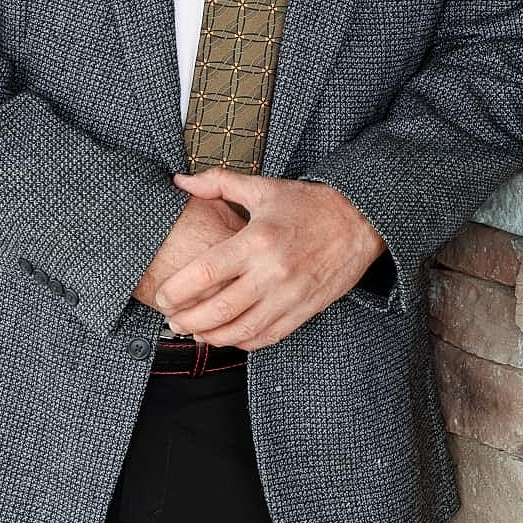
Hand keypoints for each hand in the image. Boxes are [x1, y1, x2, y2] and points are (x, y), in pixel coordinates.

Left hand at [154, 169, 386, 349]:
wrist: (360, 221)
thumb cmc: (308, 203)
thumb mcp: (263, 187)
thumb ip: (218, 183)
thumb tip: (180, 180)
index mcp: (258, 240)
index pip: (208, 272)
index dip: (179, 290)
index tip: (162, 296)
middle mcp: (273, 272)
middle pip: (220, 309)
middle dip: (188, 320)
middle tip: (171, 319)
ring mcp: (290, 295)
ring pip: (242, 331)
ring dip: (212, 337)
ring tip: (193, 332)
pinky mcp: (305, 310)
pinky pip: (268, 337)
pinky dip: (243, 342)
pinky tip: (227, 336)